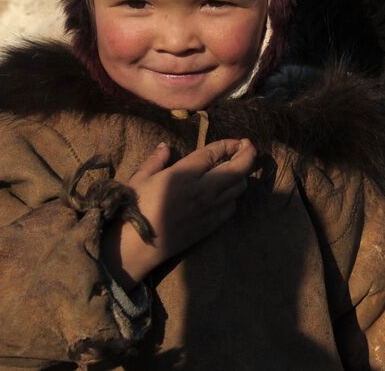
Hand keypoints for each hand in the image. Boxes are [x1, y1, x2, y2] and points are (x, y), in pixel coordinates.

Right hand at [103, 138, 255, 288]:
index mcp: (184, 174)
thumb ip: (156, 160)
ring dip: (241, 175)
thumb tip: (165, 146)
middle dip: (248, 154)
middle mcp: (202, 190)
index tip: (236, 140)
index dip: (228, 144)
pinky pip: (232, 208)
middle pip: (238, 169)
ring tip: (237, 169)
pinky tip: (226, 194)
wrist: (138, 245)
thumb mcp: (140, 178)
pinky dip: (233, 197)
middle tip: (248, 147)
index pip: (214, 153)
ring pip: (239, 188)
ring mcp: (209, 209)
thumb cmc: (136, 208)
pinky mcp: (211, 226)